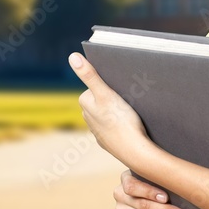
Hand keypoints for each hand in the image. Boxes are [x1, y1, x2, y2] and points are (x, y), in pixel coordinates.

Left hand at [68, 52, 150, 166]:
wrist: (135, 151)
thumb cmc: (121, 121)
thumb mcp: (106, 93)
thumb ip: (89, 75)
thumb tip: (72, 56)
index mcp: (85, 104)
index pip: (96, 86)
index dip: (109, 85)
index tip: (120, 89)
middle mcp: (88, 118)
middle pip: (102, 99)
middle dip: (112, 98)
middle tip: (127, 100)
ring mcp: (98, 132)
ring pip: (108, 114)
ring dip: (117, 112)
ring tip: (130, 113)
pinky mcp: (109, 141)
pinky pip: (115, 128)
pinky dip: (121, 126)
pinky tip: (129, 127)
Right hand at [114, 169, 193, 208]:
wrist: (147, 192)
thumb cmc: (157, 180)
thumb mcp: (156, 175)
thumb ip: (162, 179)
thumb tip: (182, 186)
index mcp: (126, 178)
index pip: (132, 186)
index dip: (149, 193)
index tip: (166, 198)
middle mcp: (120, 195)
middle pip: (143, 206)